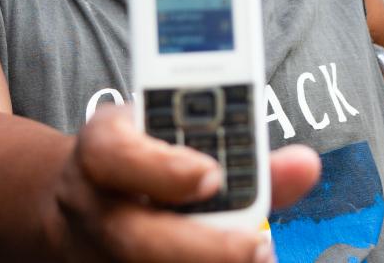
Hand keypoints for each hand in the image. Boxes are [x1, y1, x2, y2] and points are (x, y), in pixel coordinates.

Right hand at [52, 106, 320, 261]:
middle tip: (257, 246)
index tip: (213, 175)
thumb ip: (242, 151)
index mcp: (102, 150)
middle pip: (132, 237)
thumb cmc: (142, 160)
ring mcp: (95, 254)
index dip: (163, 168)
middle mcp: (94, 207)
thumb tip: (306, 165)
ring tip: (258, 258)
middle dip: (201, 246)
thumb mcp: (175, 134)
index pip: (115, 155)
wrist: (78, 201)